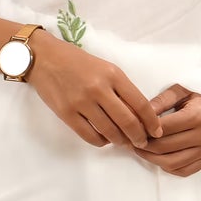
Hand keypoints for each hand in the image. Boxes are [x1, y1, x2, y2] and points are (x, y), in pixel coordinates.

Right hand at [25, 33, 163, 149]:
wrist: (44, 57)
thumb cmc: (77, 61)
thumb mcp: (104, 68)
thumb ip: (120, 88)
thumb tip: (137, 114)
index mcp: (112, 74)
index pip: (140, 103)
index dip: (151, 121)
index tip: (156, 131)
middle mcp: (98, 88)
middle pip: (128, 121)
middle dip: (139, 136)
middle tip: (142, 142)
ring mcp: (81, 102)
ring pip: (109, 132)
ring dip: (121, 141)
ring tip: (124, 142)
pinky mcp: (66, 113)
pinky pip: (89, 136)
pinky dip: (101, 141)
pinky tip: (104, 139)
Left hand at [138, 84, 200, 175]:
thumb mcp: (182, 91)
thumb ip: (161, 101)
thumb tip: (140, 114)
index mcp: (197, 116)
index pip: (162, 128)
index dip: (144, 130)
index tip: (133, 128)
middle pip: (164, 147)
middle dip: (144, 146)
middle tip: (134, 140)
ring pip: (171, 163)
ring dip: (152, 159)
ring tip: (142, 150)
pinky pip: (183, 171)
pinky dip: (167, 167)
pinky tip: (159, 158)